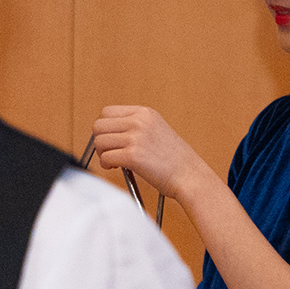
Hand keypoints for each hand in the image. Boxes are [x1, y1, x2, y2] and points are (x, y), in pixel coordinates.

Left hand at [87, 105, 214, 202]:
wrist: (190, 176)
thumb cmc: (175, 159)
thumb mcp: (157, 130)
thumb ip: (135, 126)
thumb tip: (108, 132)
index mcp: (145, 113)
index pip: (107, 112)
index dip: (106, 128)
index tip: (113, 139)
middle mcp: (139, 121)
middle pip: (99, 125)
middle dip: (101, 141)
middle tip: (111, 151)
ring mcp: (135, 138)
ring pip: (99, 142)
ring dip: (103, 154)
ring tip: (115, 161)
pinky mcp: (133, 156)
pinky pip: (105, 158)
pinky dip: (106, 165)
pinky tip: (118, 168)